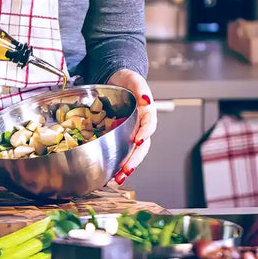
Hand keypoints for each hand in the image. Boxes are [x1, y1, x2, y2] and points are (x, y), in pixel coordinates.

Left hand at [106, 69, 156, 184]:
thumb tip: (146, 100)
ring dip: (126, 167)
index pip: (149, 125)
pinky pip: (121, 151)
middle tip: (126, 170)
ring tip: (117, 178)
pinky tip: (108, 173)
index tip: (138, 141)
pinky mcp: (120, 136)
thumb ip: (140, 89)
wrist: (117, 81)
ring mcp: (131, 133)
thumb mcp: (134, 80)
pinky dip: (116, 163)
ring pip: (132, 153)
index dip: (144, 134)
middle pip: (142, 146)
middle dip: (134, 159)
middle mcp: (141, 126)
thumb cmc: (127, 81)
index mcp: (147, 113)